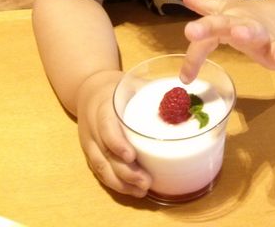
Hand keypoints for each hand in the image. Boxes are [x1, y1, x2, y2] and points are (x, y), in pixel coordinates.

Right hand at [76, 70, 151, 196]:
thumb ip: (153, 91)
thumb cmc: (117, 87)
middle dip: (125, 172)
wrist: (89, 90)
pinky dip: (115, 184)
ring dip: (121, 183)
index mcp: (103, 106)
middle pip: (104, 154)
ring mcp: (89, 143)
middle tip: (146, 182)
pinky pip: (100, 172)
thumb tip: (185, 99)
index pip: (106, 127)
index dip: (117, 143)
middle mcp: (93, 127)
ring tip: (142, 191)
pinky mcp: (91, 154)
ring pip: (101, 167)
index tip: (132, 156)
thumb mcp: (132, 84)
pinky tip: (132, 190)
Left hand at [180, 0, 274, 82]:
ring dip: (246, 32)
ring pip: (253, 32)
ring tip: (239, 34)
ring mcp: (262, 32)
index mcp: (226, 18)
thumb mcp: (225, 10)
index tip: (184, 77)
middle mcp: (241, 23)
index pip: (205, 34)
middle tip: (192, 31)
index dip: (193, 55)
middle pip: (223, 24)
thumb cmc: (249, 17)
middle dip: (208, 26)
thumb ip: (203, 4)